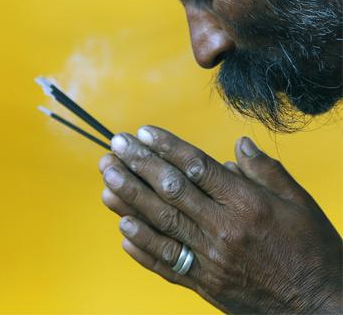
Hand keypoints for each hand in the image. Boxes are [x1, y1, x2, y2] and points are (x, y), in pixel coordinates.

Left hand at [99, 127, 341, 313]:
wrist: (323, 309)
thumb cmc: (313, 250)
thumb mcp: (299, 202)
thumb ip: (266, 171)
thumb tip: (239, 144)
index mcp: (247, 203)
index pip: (196, 167)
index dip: (166, 147)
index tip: (141, 132)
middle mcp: (224, 229)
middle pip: (172, 191)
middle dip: (139, 166)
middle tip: (114, 147)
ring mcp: (212, 260)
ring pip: (162, 224)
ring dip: (130, 200)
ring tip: (107, 179)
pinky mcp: (206, 285)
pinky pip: (167, 264)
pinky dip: (142, 247)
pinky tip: (122, 228)